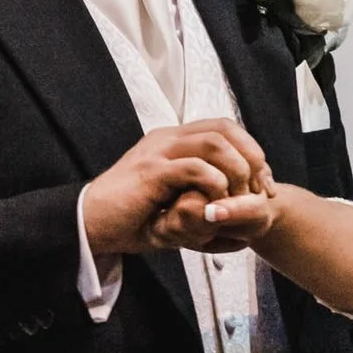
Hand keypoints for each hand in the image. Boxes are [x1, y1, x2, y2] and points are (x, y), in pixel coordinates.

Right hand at [83, 121, 270, 256]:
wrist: (90, 224)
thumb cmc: (131, 218)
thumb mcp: (173, 203)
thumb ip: (200, 196)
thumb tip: (235, 207)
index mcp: (173, 141)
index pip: (224, 128)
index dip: (251, 151)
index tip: (263, 184)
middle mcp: (167, 139)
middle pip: (225, 128)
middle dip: (251, 158)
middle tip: (259, 191)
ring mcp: (159, 152)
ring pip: (215, 143)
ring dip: (236, 171)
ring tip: (240, 198)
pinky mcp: (152, 172)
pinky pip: (196, 168)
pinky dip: (215, 186)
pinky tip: (216, 206)